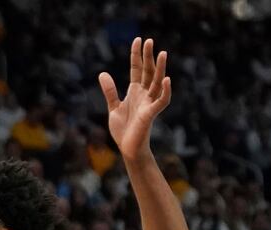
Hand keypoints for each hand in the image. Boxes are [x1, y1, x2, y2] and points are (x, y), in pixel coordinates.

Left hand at [100, 37, 171, 160]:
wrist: (127, 148)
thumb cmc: (123, 130)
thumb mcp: (113, 107)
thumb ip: (110, 91)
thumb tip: (103, 73)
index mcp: (135, 92)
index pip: (137, 69)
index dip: (137, 55)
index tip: (138, 40)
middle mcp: (144, 95)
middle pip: (148, 72)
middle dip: (148, 57)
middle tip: (149, 40)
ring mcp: (148, 103)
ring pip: (157, 82)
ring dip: (160, 68)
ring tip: (162, 53)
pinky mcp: (151, 114)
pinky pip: (162, 101)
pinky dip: (165, 91)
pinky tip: (167, 80)